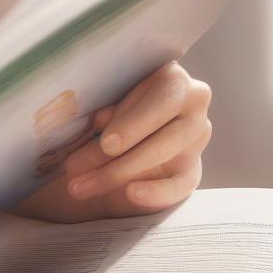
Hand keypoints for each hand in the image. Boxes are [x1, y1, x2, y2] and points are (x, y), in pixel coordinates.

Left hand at [15, 62, 212, 222]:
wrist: (126, 120)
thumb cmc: (113, 97)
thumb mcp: (108, 94)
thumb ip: (108, 106)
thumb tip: (98, 121)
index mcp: (173, 78)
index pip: (162, 101)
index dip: (134, 124)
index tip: (107, 145)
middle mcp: (193, 106)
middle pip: (161, 137)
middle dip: (117, 159)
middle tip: (76, 168)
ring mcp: (196, 139)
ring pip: (162, 160)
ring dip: (117, 175)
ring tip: (80, 186)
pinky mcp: (192, 169)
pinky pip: (179, 186)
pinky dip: (155, 193)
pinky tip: (131, 194)